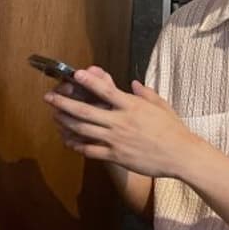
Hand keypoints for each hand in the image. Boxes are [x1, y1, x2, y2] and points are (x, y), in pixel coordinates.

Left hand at [45, 67, 196, 178]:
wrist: (178, 154)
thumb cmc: (172, 128)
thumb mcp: (161, 104)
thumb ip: (145, 93)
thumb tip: (133, 84)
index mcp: (132, 105)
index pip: (106, 90)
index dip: (89, 81)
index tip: (76, 74)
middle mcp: (120, 121)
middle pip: (86, 111)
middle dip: (64, 103)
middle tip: (50, 98)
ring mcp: (116, 139)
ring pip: (84, 130)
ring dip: (65, 122)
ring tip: (54, 116)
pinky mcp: (115, 155)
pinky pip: (90, 150)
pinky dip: (77, 145)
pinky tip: (68, 140)